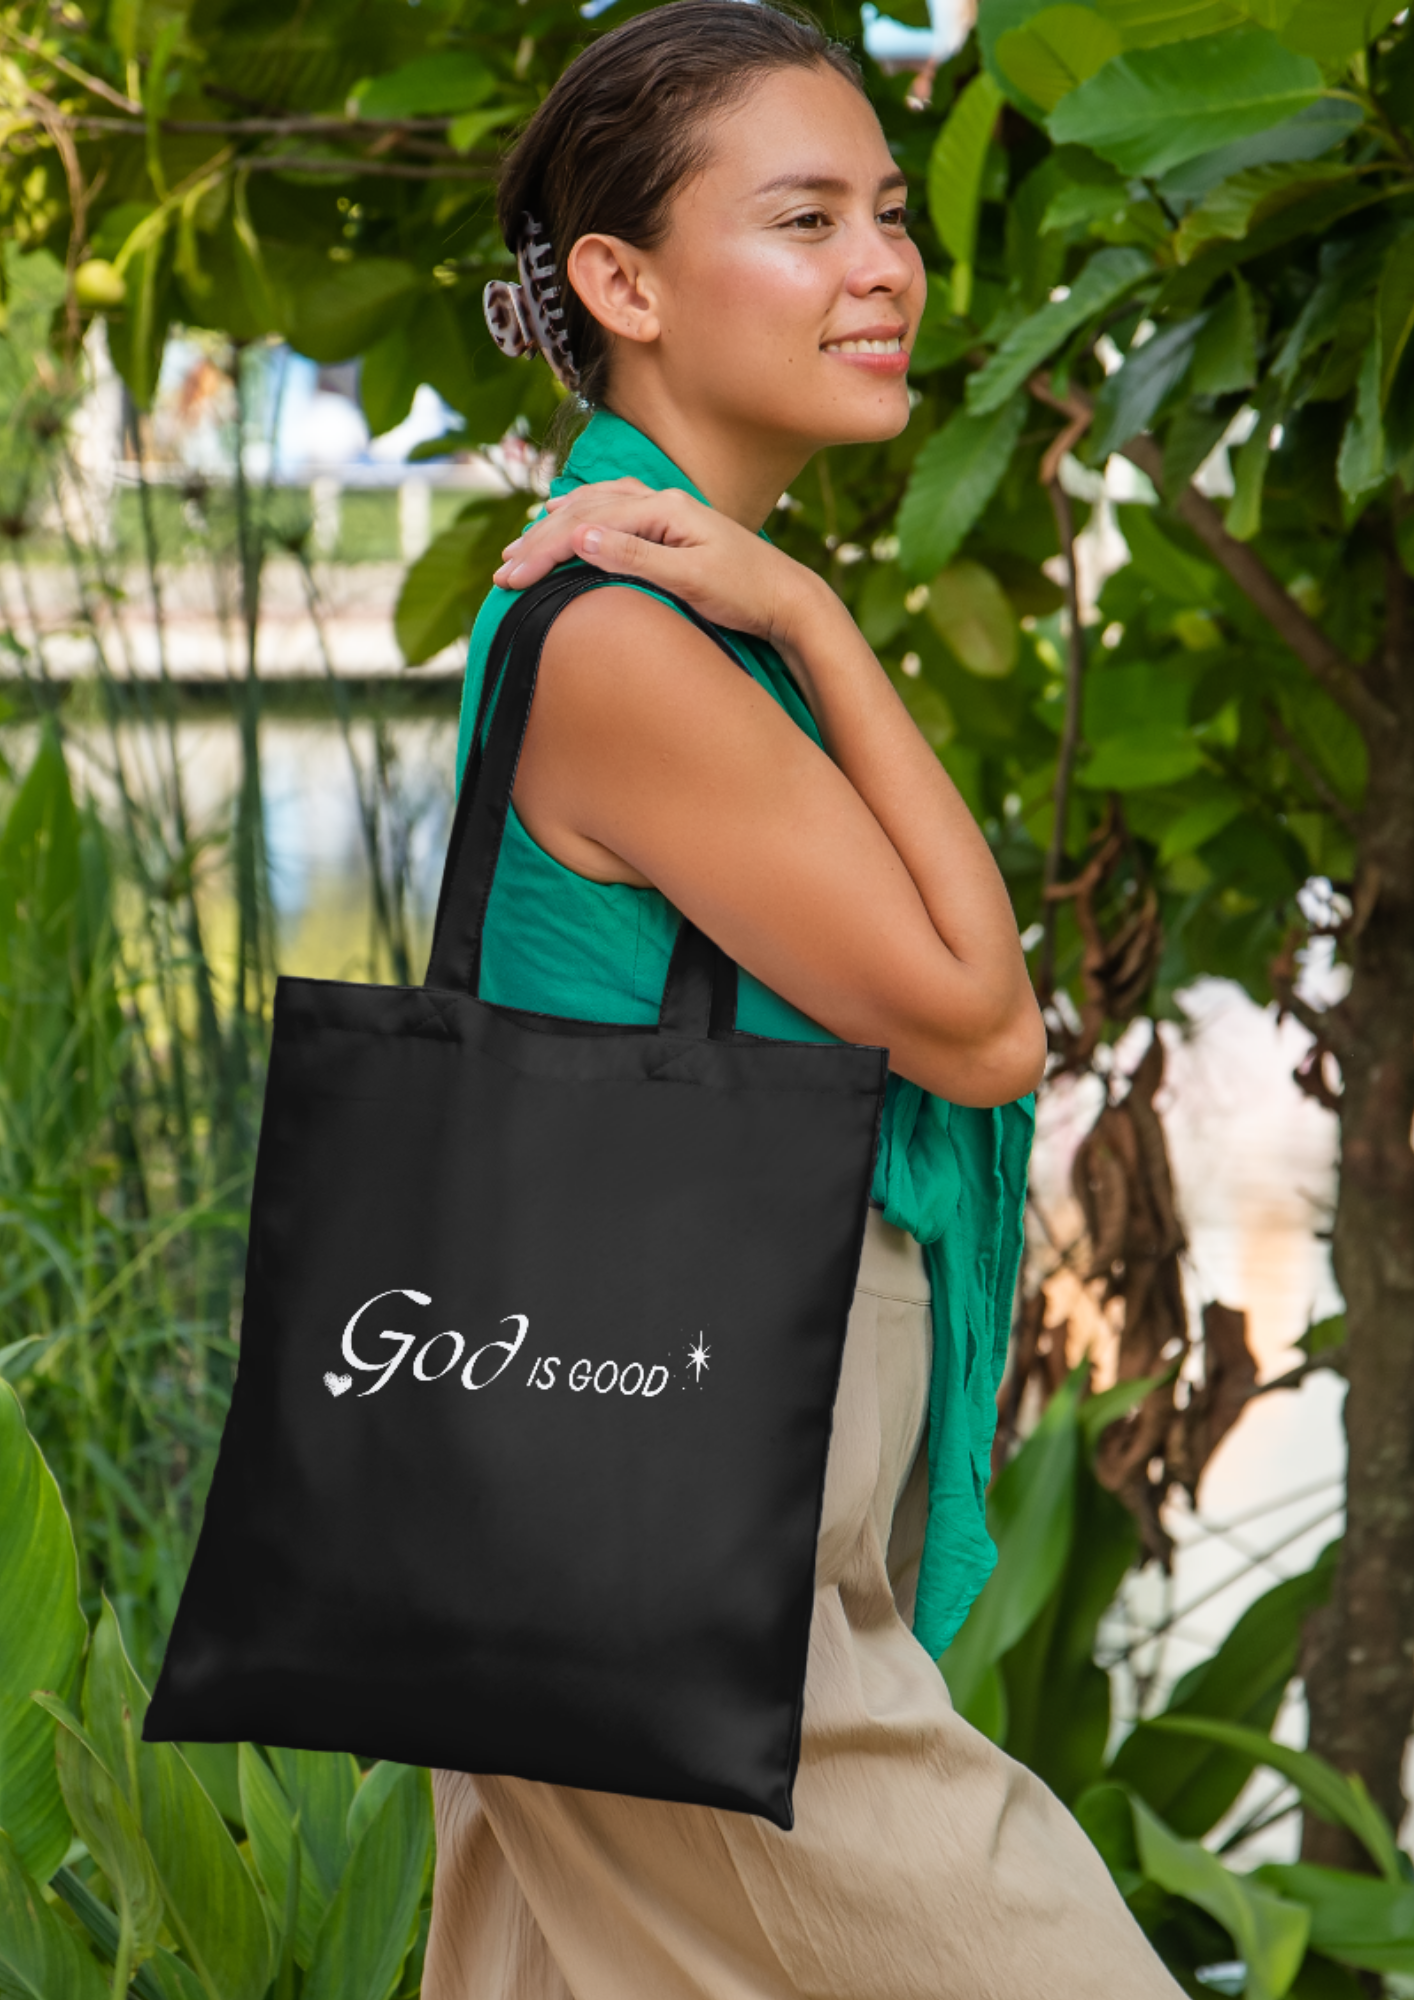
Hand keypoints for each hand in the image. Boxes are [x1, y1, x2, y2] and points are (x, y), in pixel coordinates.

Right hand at [492, 478, 829, 650]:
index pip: (586, 524)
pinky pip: (613, 509)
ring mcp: (666, 510)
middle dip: (538, 542)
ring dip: (554, 524)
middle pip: (584, 511)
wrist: (788, 598)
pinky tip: (567, 517)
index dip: (543, 551)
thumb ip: (635, 556)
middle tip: (502, 573)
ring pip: (595, 506)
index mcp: (662, 508)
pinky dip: (582, 513)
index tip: (510, 579)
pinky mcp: (671, 526)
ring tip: (521, 546)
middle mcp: (660, 500)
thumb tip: (580, 537)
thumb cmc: (745, 592)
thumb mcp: (690, 579)